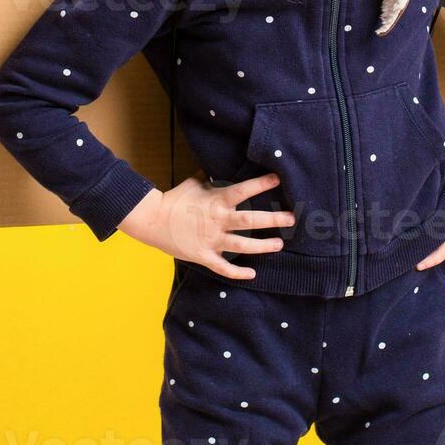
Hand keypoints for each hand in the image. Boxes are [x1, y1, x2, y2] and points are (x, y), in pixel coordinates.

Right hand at [118, 171, 294, 279]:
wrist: (152, 220)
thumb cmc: (174, 199)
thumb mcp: (194, 183)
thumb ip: (211, 180)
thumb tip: (222, 170)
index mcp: (216, 200)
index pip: (243, 190)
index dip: (261, 184)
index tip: (278, 179)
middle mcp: (217, 220)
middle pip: (250, 220)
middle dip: (273, 219)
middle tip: (292, 219)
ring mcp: (211, 239)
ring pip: (242, 245)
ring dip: (262, 246)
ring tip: (279, 245)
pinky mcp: (203, 255)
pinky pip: (223, 267)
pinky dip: (238, 272)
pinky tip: (252, 274)